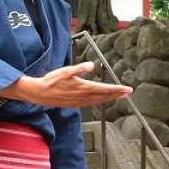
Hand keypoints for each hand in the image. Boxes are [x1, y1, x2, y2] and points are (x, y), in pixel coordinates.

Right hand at [0, 62, 133, 107]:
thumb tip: (92, 65)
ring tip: (119, 96)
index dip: (117, 89)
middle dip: (117, 94)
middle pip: (104, 96)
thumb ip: (79, 69)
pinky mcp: (75, 103)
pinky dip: (99, 101)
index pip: (104, 89)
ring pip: (98, 100)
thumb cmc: (52, 80)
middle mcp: (83, 96)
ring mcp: (79, 101)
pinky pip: (91, 103)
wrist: (40, 93)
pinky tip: (101, 99)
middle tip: (128, 93)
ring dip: (109, 98)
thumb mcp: (65, 71)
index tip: (127, 89)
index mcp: (83, 88)